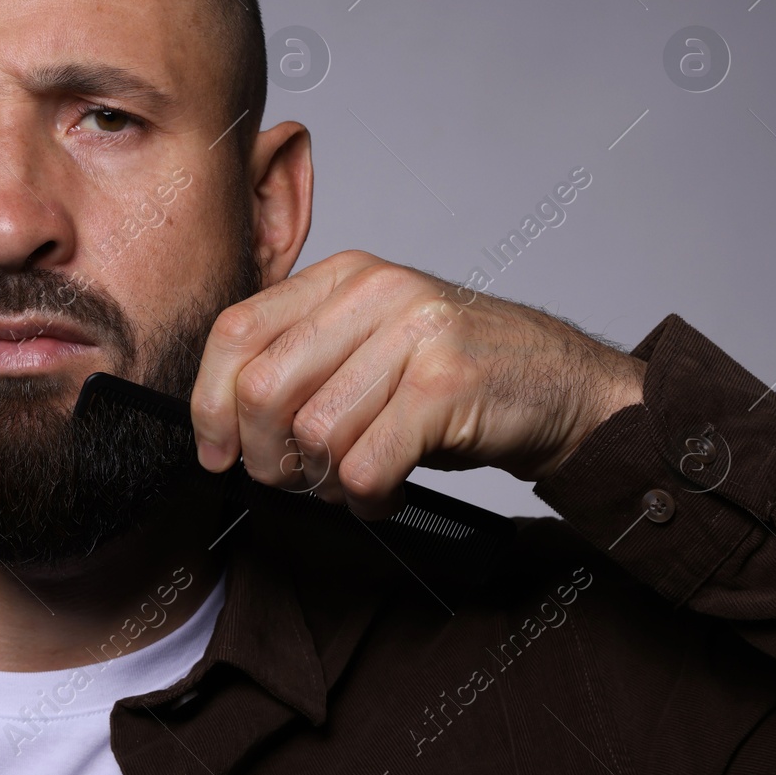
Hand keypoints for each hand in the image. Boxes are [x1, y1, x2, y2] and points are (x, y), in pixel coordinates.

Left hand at [189, 250, 646, 517]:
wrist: (565, 386)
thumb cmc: (454, 377)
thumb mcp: (369, 345)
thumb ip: (303, 362)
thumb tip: (222, 426)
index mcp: (341, 276)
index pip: (236, 331)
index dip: (210, 402)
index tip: (216, 452)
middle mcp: (374, 291)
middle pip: (264, 387)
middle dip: (265, 455)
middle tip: (293, 480)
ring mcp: (414, 332)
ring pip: (314, 431)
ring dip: (324, 482)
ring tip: (353, 484)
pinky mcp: (446, 383)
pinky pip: (367, 464)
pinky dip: (367, 498)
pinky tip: (387, 492)